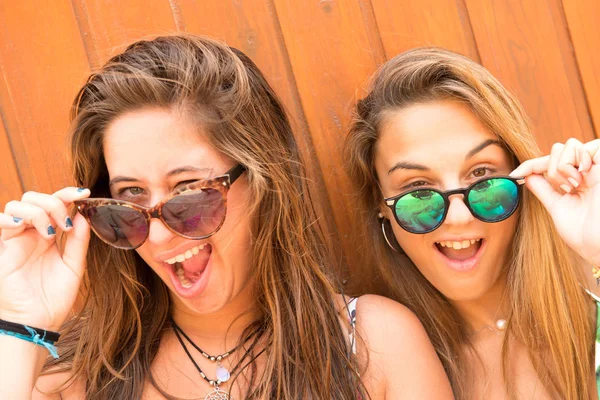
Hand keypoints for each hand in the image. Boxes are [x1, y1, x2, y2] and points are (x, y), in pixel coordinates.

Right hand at [0, 187, 90, 330]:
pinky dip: (8, 218)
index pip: (55, 203)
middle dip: (53, 202)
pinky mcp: (2, 250)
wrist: (38, 322)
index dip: (67, 193)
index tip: (84, 193)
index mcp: (49, 235)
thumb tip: (83, 215)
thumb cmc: (55, 297)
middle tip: (66, 224)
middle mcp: (30, 234)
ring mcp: (14, 240)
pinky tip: (22, 226)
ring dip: (37, 211)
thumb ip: (78, 241)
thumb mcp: (74, 266)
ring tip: (50, 232)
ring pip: (16, 205)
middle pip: (34, 198)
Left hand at [511, 138, 599, 264]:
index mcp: (578, 181)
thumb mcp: (557, 207)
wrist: (599, 248)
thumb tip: (526, 174)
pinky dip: (578, 159)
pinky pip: (593, 145)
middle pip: (558, 148)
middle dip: (551, 168)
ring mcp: (599, 168)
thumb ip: (544, 189)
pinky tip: (582, 178)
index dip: (531, 165)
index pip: (551, 163)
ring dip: (563, 166)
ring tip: (574, 186)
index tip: (515, 175)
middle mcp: (589, 172)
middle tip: (563, 189)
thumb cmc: (584, 234)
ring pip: (570, 144)